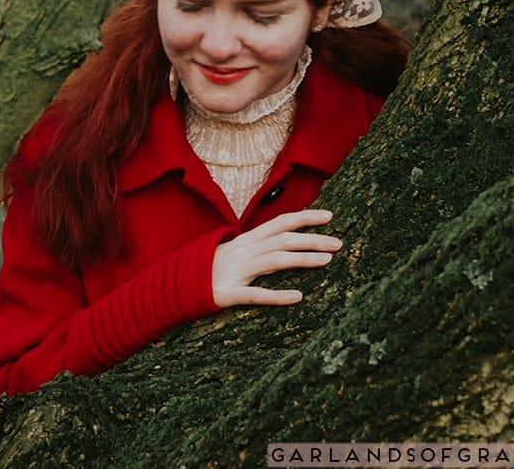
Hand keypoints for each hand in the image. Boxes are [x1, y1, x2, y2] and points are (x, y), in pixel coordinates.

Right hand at [212, 209, 340, 307]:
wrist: (175, 284)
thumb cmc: (209, 268)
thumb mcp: (234, 252)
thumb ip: (259, 245)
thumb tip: (286, 240)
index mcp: (246, 240)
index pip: (279, 223)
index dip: (304, 218)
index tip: (329, 216)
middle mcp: (243, 251)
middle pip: (282, 240)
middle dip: (312, 240)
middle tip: (338, 243)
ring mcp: (236, 272)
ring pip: (274, 261)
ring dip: (302, 259)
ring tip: (326, 261)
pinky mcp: (227, 294)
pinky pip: (254, 294)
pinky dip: (276, 296)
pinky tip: (296, 298)